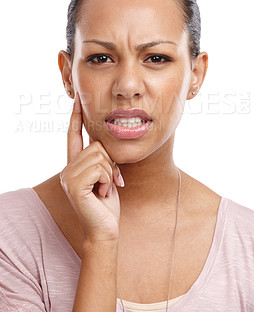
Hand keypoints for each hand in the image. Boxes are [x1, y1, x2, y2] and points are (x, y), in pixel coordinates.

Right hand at [60, 92, 124, 241]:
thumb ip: (100, 158)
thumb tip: (102, 142)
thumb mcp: (105, 175)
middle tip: (111, 181)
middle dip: (111, 163)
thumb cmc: (107, 202)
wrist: (105, 228)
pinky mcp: (73, 185)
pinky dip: (108, 179)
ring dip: (110, 172)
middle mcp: (67, 169)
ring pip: (99, 155)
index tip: (78, 99)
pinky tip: (103, 192)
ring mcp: (68, 177)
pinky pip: (100, 167)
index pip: (73, 135)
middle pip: (96, 145)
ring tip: (106, 188)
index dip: (76, 117)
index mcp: (74, 165)